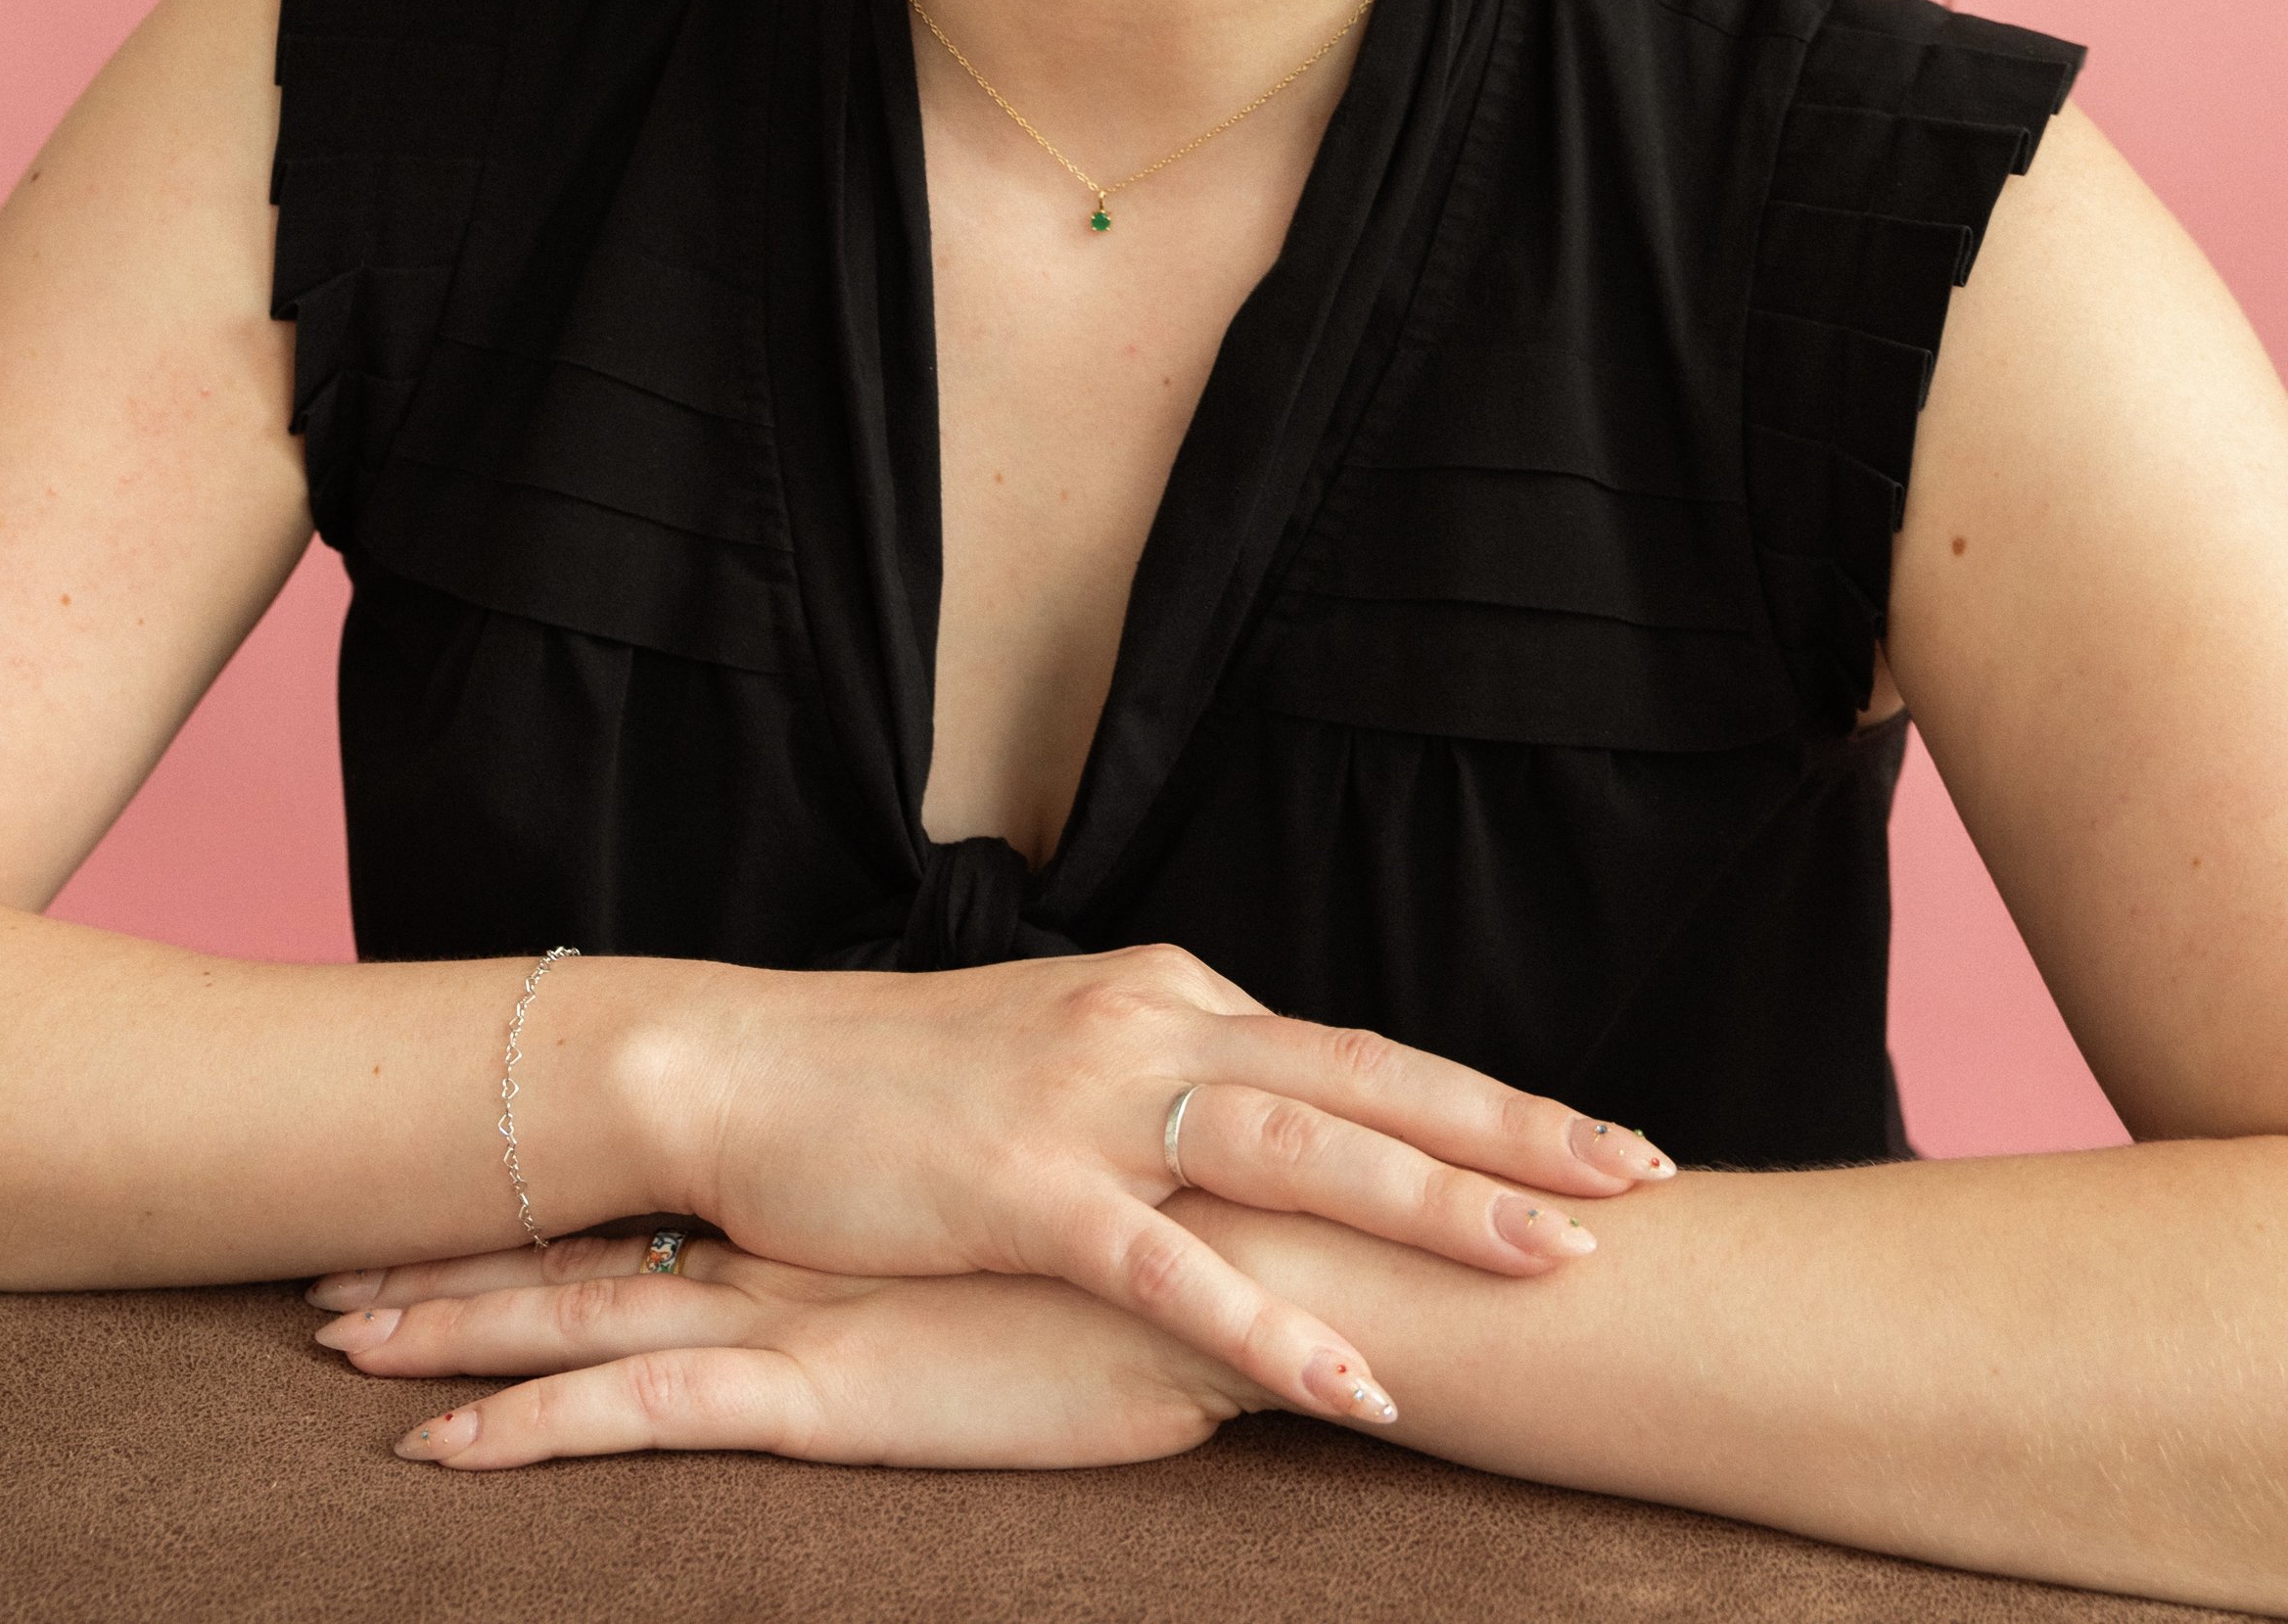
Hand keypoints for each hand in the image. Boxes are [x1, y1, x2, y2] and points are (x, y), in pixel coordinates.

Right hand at [309, 941, 1671, 1428]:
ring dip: (1436, 1204)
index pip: (1355, 1051)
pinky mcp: (1023, 1184)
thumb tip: (1263, 1108)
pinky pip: (1172, 1264)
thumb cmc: (893, 1085)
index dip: (1480, 1102)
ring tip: (1556, 1262)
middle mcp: (1151, 1027)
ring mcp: (1089, 1099)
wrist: (738, 1066)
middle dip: (1513, 1131)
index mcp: (1166, 1002)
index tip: (1592, 1142)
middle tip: (1643, 1176)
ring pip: (1299, 1143)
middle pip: (1366, 1075)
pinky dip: (1269, 1320)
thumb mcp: (1054, 1060)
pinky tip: (1354, 1378)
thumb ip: (1162, 1081)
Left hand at [317, 1223, 1267, 1471]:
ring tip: (333, 1338)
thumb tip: (970, 1232)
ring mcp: (795, 1314)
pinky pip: (634, 1416)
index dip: (549, 1199)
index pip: (659, 1198)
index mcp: (840, 1211)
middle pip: (585, 1245)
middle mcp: (794, 1247)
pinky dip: (526, 1434)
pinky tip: (436, 1457)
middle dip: (453, 1258)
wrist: (1246, 1256)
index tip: (451, 1187)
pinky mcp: (820, 1391)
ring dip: (448, 1329)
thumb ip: (994, 1231)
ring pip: (575, 1317)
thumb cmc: (1181, 1257)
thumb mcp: (1059, 1235)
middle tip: (327, 1261)